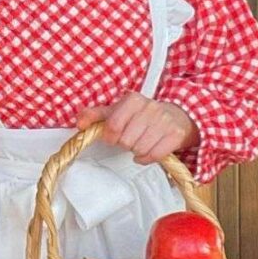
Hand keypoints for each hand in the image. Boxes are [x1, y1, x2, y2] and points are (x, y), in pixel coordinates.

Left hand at [76, 91, 199, 164]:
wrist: (177, 116)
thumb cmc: (142, 116)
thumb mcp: (118, 111)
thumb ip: (95, 116)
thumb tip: (80, 123)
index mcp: (133, 100)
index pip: (113, 126)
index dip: (110, 137)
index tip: (113, 137)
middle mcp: (150, 107)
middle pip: (126, 141)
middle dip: (125, 144)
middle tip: (131, 138)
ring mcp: (164, 121)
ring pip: (139, 149)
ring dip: (137, 151)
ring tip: (141, 142)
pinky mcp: (175, 135)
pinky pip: (154, 156)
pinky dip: (147, 158)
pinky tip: (147, 151)